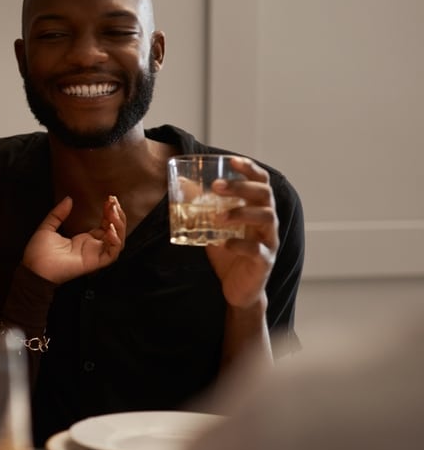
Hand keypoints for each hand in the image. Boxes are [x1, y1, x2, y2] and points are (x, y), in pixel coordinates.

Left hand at [22, 195, 125, 283]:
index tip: (109, 199)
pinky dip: (115, 241)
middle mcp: (92, 248)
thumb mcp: (48, 227)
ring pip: (117, 242)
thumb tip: (68, 199)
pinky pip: (112, 254)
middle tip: (113, 201)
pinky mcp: (94, 263)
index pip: (104, 225)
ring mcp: (94, 255)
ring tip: (113, 212)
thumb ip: (59, 213)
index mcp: (83, 240)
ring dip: (119, 226)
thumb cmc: (38, 253)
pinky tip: (110, 229)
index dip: (109, 212)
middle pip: (114, 232)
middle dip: (117, 215)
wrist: (33, 268)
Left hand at [205, 157, 277, 307]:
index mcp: (257, 208)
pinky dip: (241, 244)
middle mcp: (267, 221)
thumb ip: (203, 207)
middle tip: (217, 186)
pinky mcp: (264, 261)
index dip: (250, 169)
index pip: (261, 182)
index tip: (232, 160)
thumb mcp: (213, 226)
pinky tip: (224, 244)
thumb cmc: (228, 252)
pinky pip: (258, 250)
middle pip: (264, 195)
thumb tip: (181, 183)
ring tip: (218, 216)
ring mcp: (269, 240)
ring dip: (241, 212)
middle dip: (241, 186)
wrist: (238, 288)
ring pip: (267, 218)